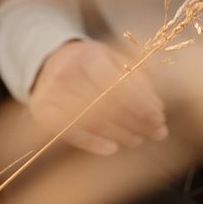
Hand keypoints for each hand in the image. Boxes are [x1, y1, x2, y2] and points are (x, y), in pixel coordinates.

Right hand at [28, 39, 168, 155]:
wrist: (51, 61)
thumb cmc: (91, 63)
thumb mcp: (114, 60)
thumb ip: (137, 80)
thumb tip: (156, 109)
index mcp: (88, 55)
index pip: (118, 85)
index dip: (141, 105)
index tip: (159, 117)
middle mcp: (66, 73)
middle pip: (107, 106)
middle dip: (136, 122)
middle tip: (156, 132)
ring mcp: (51, 93)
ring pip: (91, 121)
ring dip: (120, 134)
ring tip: (138, 139)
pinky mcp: (43, 111)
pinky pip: (71, 133)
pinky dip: (93, 144)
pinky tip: (113, 148)